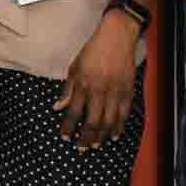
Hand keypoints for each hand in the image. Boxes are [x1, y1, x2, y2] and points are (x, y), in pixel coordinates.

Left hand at [54, 18, 139, 147]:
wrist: (116, 37)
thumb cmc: (93, 51)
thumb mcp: (74, 67)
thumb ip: (67, 89)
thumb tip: (57, 107)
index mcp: (83, 84)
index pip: (73, 112)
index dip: (68, 127)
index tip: (64, 137)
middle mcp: (99, 91)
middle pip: (92, 121)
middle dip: (85, 137)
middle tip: (81, 148)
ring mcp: (115, 92)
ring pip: (109, 121)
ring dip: (102, 135)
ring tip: (96, 145)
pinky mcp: (128, 91)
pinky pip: (124, 114)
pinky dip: (119, 126)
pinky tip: (115, 135)